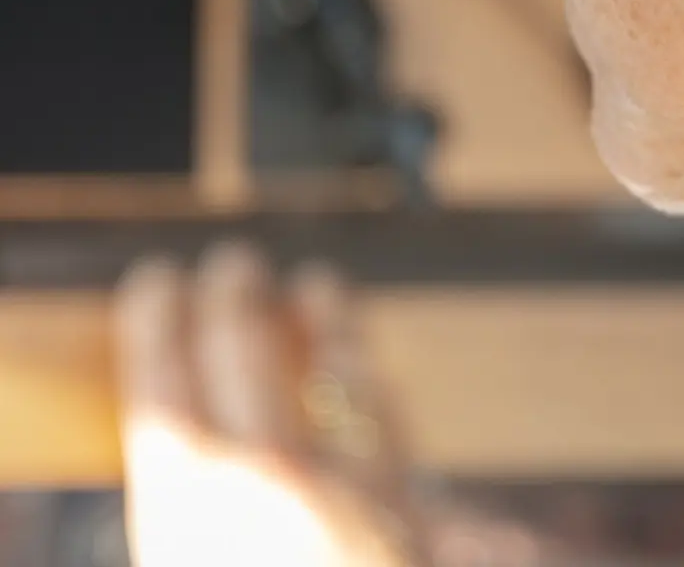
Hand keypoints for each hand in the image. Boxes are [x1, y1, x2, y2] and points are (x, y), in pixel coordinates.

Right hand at [114, 243, 537, 566]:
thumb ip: (188, 508)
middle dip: (236, 297)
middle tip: (234, 262)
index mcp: (187, 502)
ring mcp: (346, 486)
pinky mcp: (407, 508)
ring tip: (316, 284)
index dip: (158, 319)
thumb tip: (190, 456)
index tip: (158, 277)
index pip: (165, 381)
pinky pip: (388, 424)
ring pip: (337, 371)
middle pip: (249, 353)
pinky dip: (372, 387)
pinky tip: (369, 375)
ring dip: (325, 321)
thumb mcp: (189, 552)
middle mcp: (266, 478)